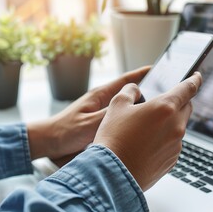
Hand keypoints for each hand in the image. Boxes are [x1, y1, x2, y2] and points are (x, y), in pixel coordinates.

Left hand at [27, 66, 149, 164]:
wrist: (49, 143)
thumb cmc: (65, 131)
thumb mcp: (90, 124)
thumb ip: (110, 116)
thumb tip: (131, 109)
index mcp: (101, 96)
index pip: (126, 80)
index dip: (142, 73)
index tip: (157, 68)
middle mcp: (104, 102)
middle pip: (129, 93)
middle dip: (146, 91)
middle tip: (164, 93)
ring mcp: (103, 113)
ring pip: (126, 107)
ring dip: (139, 108)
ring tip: (155, 111)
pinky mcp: (101, 124)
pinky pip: (121, 120)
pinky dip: (131, 120)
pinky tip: (139, 127)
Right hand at [93, 72, 201, 190]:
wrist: (113, 174)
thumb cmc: (114, 139)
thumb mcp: (117, 105)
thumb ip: (129, 91)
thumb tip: (135, 89)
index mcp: (165, 107)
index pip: (188, 88)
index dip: (194, 79)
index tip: (197, 76)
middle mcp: (176, 125)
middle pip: (186, 107)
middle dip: (179, 102)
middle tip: (161, 105)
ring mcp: (176, 145)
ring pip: (179, 127)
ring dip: (169, 123)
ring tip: (146, 129)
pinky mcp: (173, 159)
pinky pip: (173, 143)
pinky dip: (165, 140)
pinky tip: (147, 144)